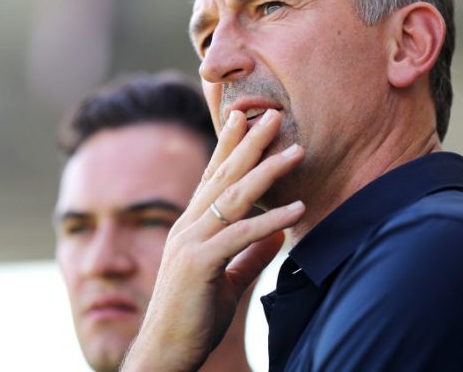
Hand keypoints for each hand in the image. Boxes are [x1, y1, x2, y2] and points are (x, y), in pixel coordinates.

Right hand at [122, 108, 304, 371]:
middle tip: (273, 115)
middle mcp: (187, 227)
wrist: (165, 353)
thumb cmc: (193, 318)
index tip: (244, 118)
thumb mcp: (228, 280)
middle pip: (223, 175)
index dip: (229, 146)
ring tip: (296, 151)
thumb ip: (252, 255)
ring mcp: (191, 242)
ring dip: (267, 171)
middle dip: (249, 143)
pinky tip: (298, 210)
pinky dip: (272, 221)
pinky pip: (242, 235)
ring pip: (234, 197)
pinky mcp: (200, 263)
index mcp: (191, 227)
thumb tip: (279, 234)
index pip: (212, 177)